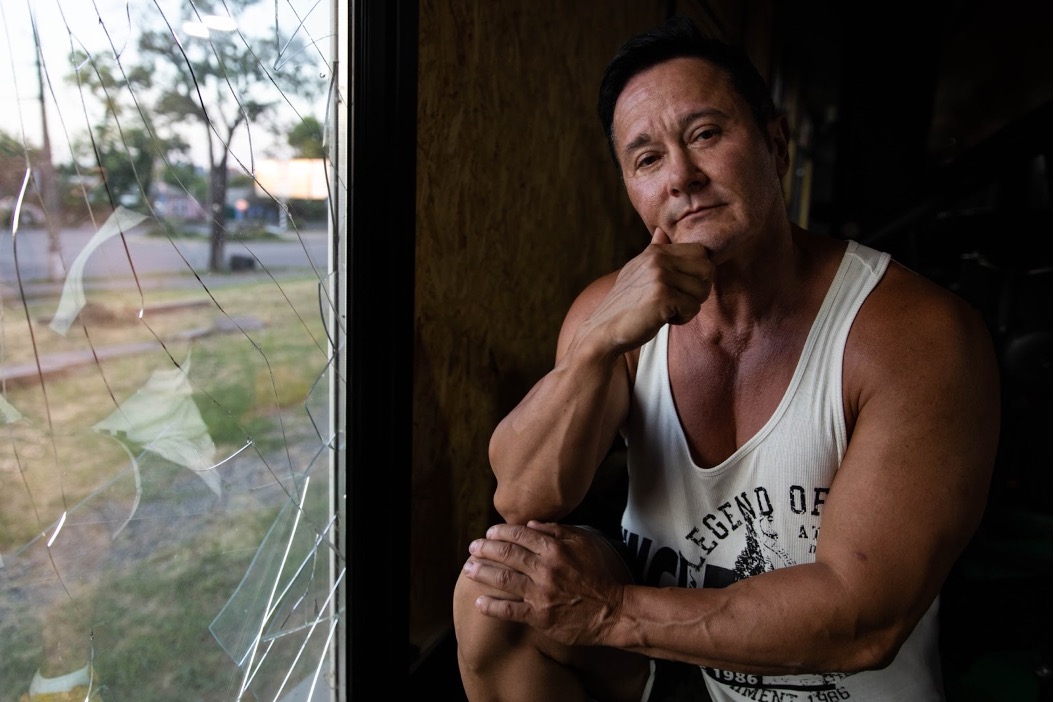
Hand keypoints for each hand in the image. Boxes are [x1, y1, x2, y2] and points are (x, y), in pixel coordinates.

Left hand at [462, 521, 628, 646]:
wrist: (612, 611)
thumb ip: (558, 531)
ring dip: (483, 573)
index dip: (501, 532)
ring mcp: (540, 594)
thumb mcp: (584, 544)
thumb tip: (532, 524)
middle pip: (507, 554)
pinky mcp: (540, 616)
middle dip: (485, 549)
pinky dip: (492, 606)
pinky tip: (479, 602)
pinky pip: (510, 610)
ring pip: (504, 580)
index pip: (520, 535)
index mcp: (555, 549)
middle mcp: (544, 569)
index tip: (489, 532)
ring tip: (468, 569)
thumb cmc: (600, 575)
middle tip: (472, 548)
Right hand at [584, 227, 711, 353]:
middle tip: (680, 301)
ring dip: (689, 307)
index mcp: (655, 251)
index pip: (700, 251)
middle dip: (700, 289)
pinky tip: (663, 318)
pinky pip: (693, 307)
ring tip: (667, 310)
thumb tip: (661, 231)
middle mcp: (658, 259)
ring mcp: (660, 276)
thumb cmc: (625, 304)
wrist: (604, 329)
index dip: (699, 272)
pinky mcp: (663, 296)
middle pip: (707, 269)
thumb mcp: (637, 271)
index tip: (682, 287)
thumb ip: (654, 251)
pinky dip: (682, 318)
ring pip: (702, 291)